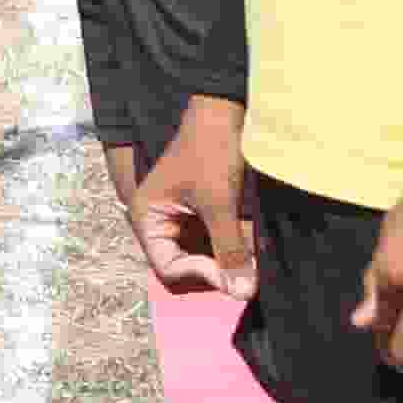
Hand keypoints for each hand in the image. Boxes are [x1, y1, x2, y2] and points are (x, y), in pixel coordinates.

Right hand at [131, 96, 256, 296]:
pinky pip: (215, 242)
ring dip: (228, 260)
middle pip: (185, 266)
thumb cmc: (212, 150)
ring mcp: (182, 218)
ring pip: (204, 257)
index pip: (168, 267)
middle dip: (217, 271)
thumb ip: (229, 250)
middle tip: (248, 273)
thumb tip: (242, 293)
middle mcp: (160, 222)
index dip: (201, 276)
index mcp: (148, 217)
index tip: (234, 274)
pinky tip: (253, 243)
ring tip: (254, 257)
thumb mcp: (220, 203)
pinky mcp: (202, 213)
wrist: (225, 110)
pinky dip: (234, 246)